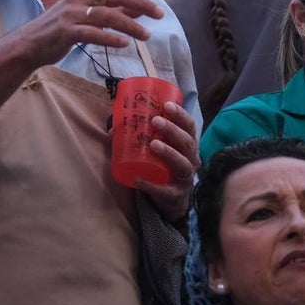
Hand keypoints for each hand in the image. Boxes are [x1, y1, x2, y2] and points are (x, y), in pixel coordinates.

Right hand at [9, 0, 164, 69]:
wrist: (31, 43)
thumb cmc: (61, 28)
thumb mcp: (89, 17)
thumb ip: (114, 12)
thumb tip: (140, 11)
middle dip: (140, 2)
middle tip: (159, 13)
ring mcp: (72, 13)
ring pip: (107, 15)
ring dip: (130, 26)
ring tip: (147, 35)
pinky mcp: (67, 31)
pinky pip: (93, 33)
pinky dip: (110, 38)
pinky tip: (124, 43)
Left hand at [135, 101, 199, 221]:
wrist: (170, 198)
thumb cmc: (163, 165)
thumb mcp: (156, 149)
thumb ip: (138, 136)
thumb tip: (113, 129)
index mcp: (186, 145)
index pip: (189, 127)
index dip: (181, 115)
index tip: (167, 105)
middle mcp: (191, 159)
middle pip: (187, 143)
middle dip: (172, 130)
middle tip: (155, 120)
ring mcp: (185, 178)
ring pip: (182, 164)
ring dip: (169, 152)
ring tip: (153, 144)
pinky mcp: (175, 195)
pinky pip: (166, 191)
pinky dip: (152, 185)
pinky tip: (139, 179)